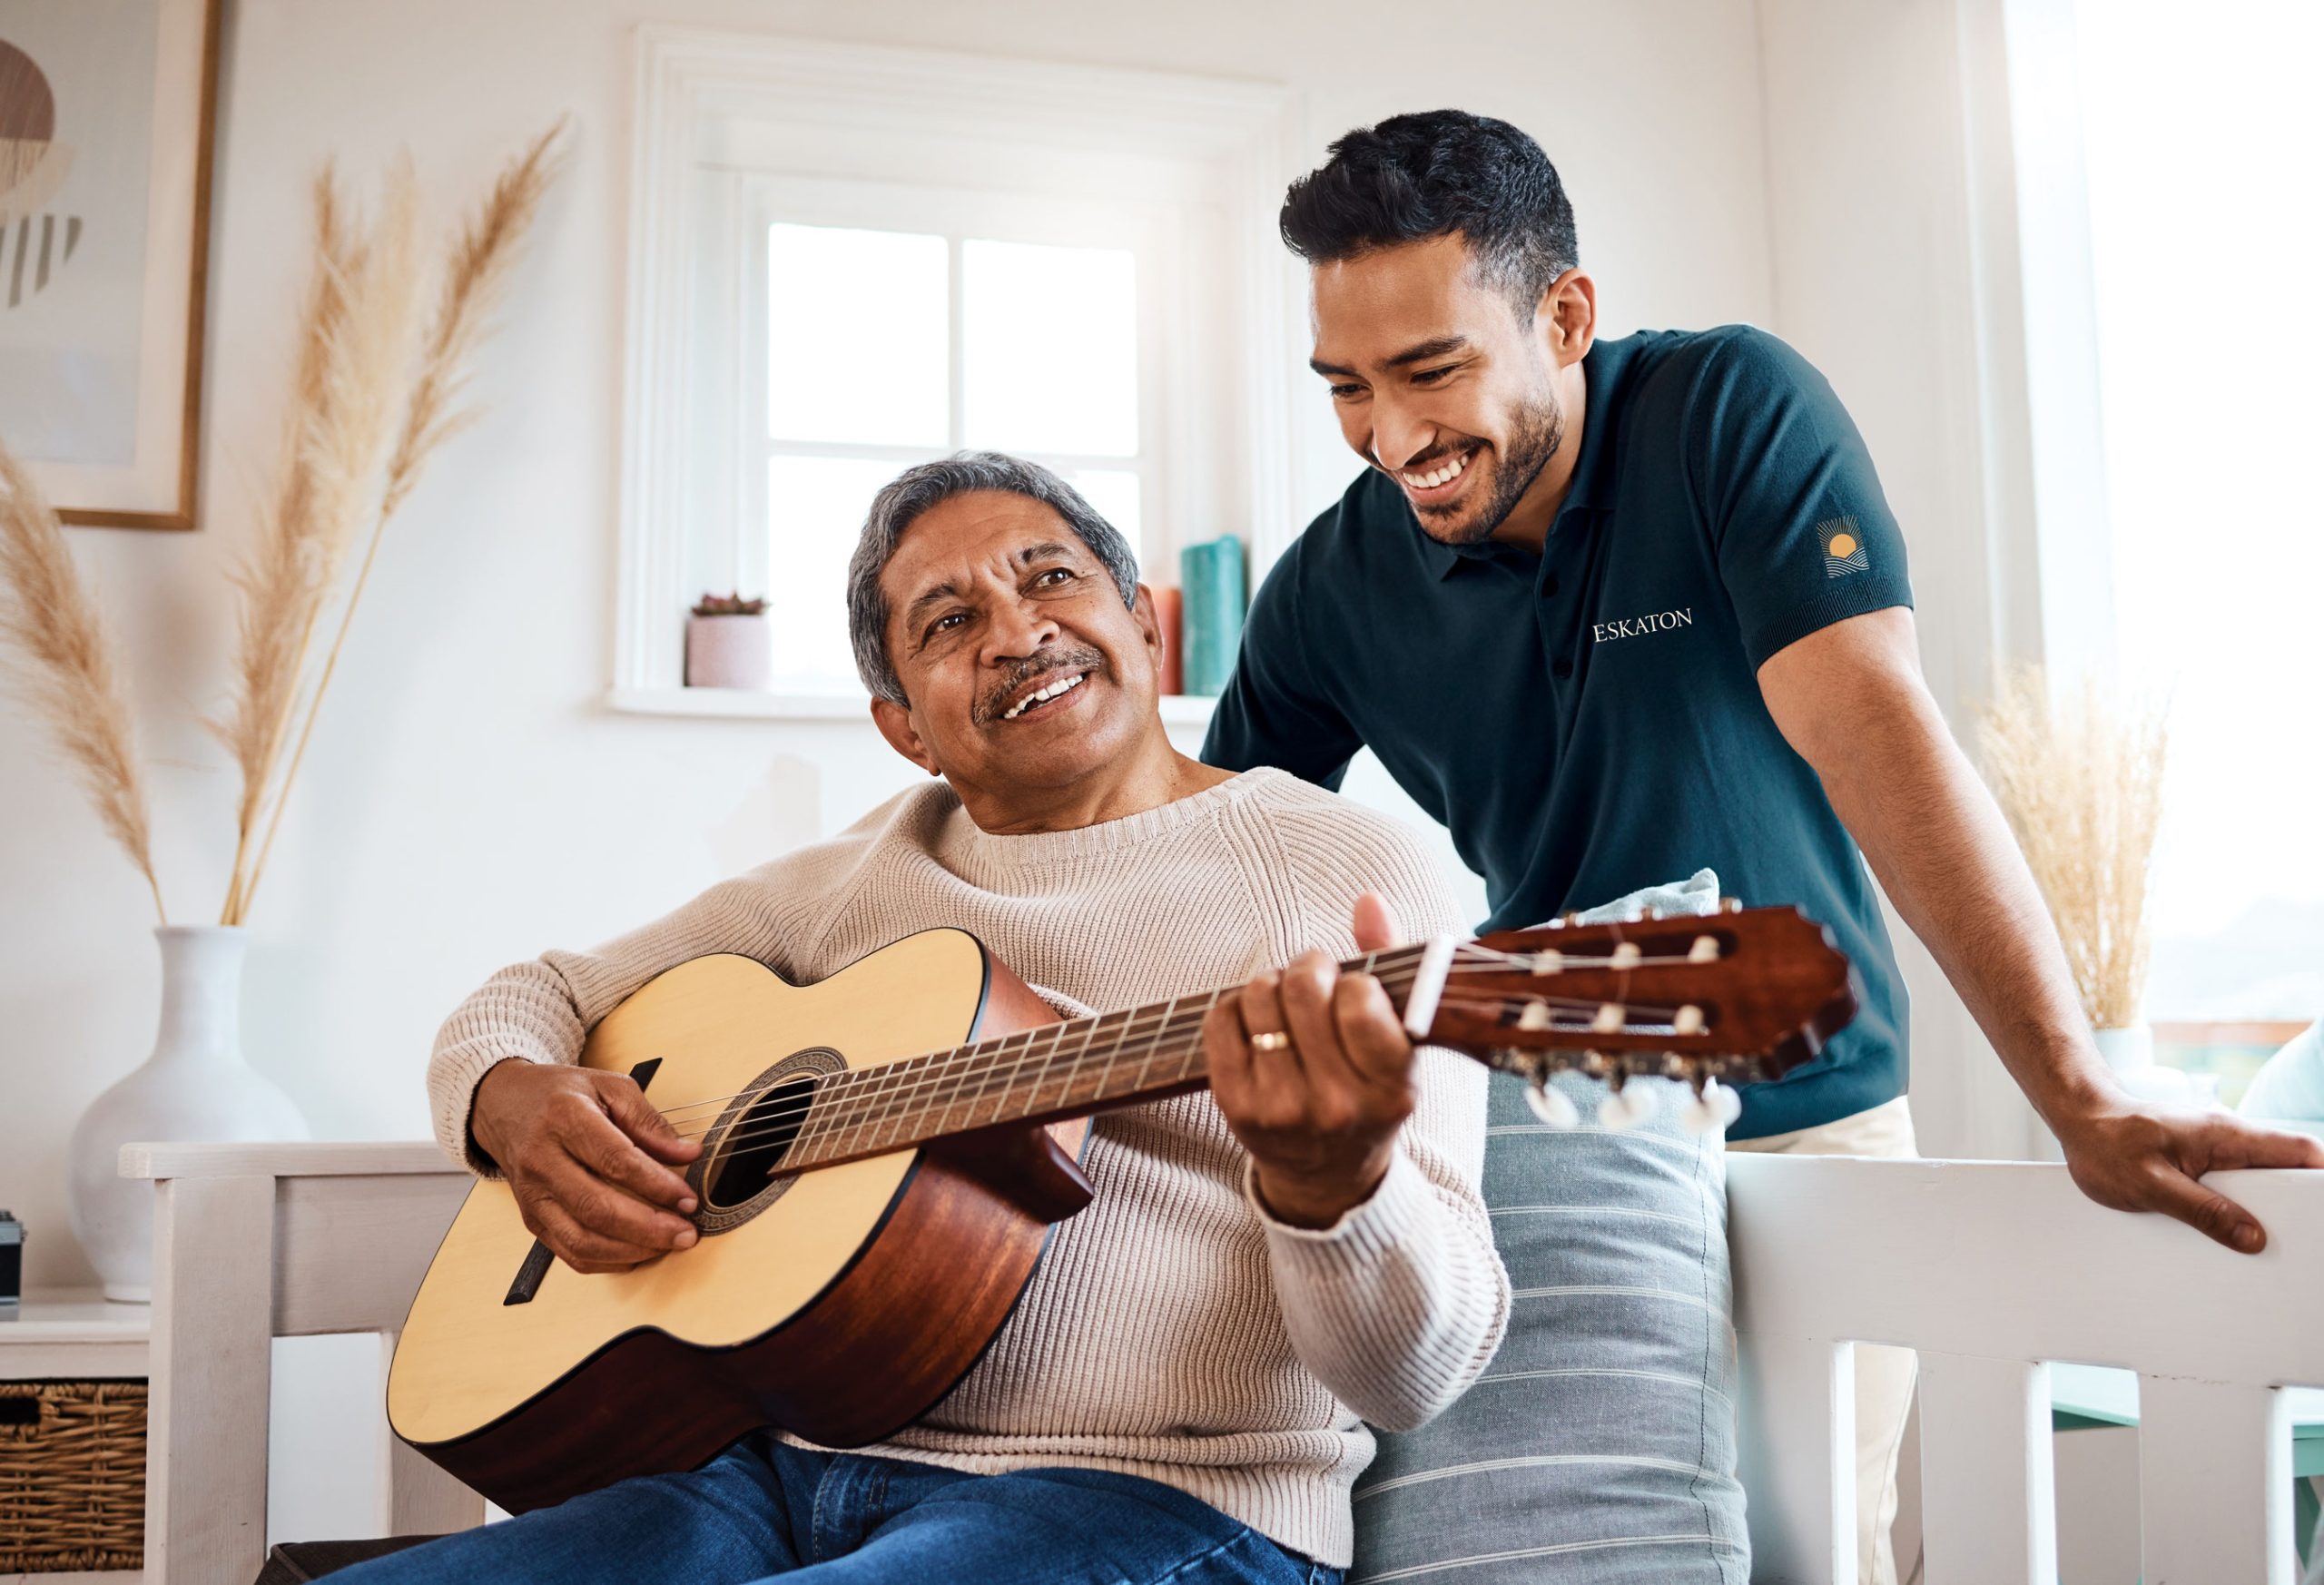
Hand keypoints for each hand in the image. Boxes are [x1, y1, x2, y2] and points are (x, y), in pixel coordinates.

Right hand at [469, 1059, 705, 1273]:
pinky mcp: (531, 1218)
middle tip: (686, 1233)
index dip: (657, 1185)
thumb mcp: (609, 1087)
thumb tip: (688, 1154)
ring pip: (581, 1240)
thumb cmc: (559, 1095)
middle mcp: (542, 1160)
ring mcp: (532, 1195)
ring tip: (668, 1245)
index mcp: (564, 1118)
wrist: (504, 1105)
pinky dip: (607, 1260)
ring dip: (631, 1250)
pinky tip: (637, 1251)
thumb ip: (649, 1121)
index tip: (689, 1199)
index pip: (615, 1161)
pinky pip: (569, 1252)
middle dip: (649, 1228)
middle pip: (597, 1208)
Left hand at [1205, 894, 1415, 1228]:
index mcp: (1392, 1088)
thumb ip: (1392, 966)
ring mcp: (1282, 1110)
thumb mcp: (1399, 1043)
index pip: (1359, 1000)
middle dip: (1308, 969)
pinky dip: (1237, 1006)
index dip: (1352, 982)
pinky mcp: (1235, 1106)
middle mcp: (1338, 1106)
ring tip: (1285, 1004)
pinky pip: (1221, 1018)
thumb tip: (1368, 901)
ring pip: (1259, 995)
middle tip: (1313, 981)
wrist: (1328, 1175)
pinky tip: (1257, 1023)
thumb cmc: (1367, 1091)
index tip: (1353, 993)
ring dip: (1271, 984)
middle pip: (1303, 988)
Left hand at [2051, 1093, 2323, 1252]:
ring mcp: (2215, 1152)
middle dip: (2297, 1206)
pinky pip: (2232, 1189)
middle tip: (2298, 1244)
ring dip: (2264, 1212)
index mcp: (2226, 1136)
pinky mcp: (2200, 1164)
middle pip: (2285, 1172)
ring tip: (2264, 1249)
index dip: (2322, 1180)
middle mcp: (2227, 1140)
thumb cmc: (2107, 1144)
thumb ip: (2203, 1211)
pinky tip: (2229, 1237)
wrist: (2078, 1121)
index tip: (2323, 1213)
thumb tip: (2252, 1238)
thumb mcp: (2152, 1184)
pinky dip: (2237, 1211)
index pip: (2299, 1150)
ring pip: (2259, 1184)